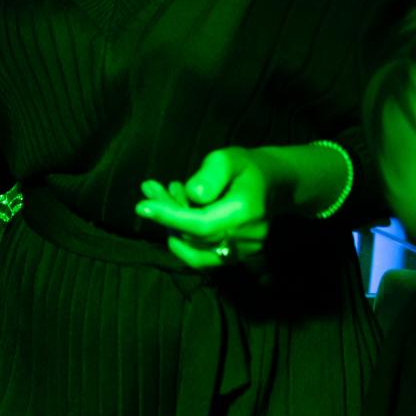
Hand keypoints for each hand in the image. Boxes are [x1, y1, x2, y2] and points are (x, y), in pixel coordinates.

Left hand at [135, 146, 281, 268]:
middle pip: (193, 236)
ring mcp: (243, 251)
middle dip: (165, 213)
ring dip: (171, 224)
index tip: (141, 206)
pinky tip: (177, 212)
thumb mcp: (228, 158)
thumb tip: (193, 194)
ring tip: (165, 194)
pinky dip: (183, 237)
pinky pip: (201, 255)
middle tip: (151, 188)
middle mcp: (246, 238)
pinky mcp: (235, 257)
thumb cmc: (246, 167)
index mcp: (246, 212)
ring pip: (194, 248)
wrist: (274, 184)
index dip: (169, 217)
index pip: (201, 224)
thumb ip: (211, 174)